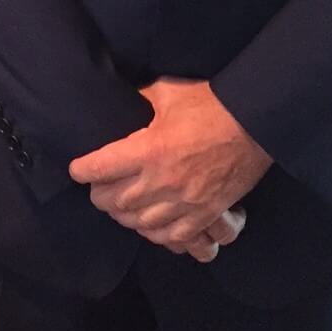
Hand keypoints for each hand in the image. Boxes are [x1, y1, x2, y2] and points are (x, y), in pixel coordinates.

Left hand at [68, 78, 270, 254]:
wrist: (255, 123)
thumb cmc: (210, 104)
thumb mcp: (167, 92)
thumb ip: (140, 100)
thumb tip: (124, 103)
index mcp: (148, 150)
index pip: (100, 168)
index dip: (82, 169)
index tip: (77, 169)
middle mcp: (162, 181)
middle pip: (115, 202)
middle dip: (100, 195)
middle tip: (98, 187)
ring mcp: (184, 202)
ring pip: (140, 224)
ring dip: (125, 216)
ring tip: (121, 206)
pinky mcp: (205, 214)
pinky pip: (174, 238)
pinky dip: (157, 235)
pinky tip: (151, 226)